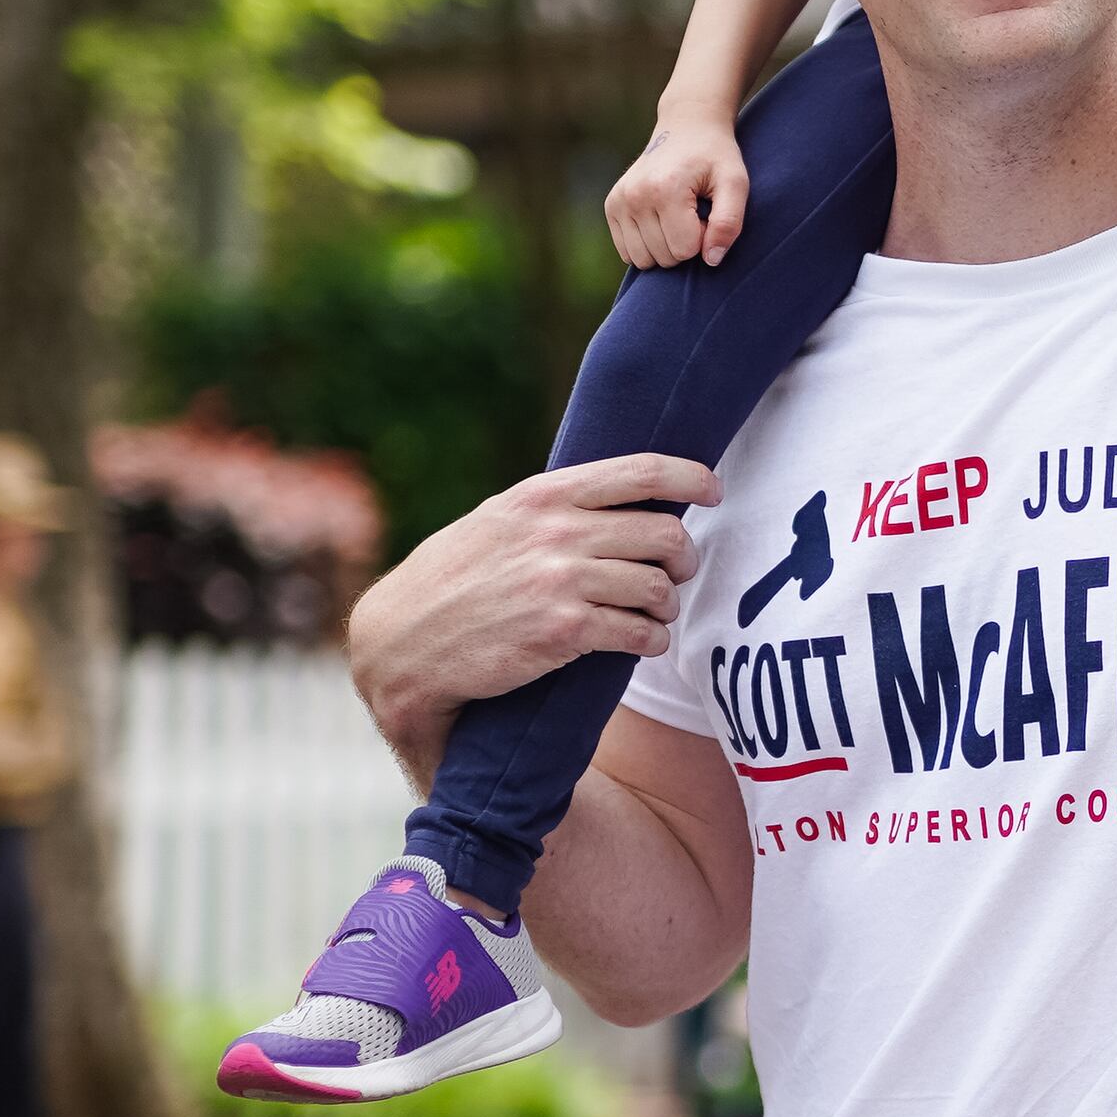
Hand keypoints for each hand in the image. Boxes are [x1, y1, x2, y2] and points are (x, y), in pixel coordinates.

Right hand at [348, 456, 719, 779]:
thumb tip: (614, 495)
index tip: (714, 490)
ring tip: (656, 614)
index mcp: (542, 496)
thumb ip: (551, 507)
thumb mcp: (496, 522)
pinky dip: (651, 640)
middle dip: (684, 558)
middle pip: (664, 534)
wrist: (402, 644)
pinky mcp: (563, 632)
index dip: (690, 478)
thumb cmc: (451, 581)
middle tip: (680, 573)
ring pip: (659, 587)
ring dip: (667, 605)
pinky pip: (639, 632)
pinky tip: (642, 642)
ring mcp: (560, 581)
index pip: (641, 472)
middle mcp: (556, 532)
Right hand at [606, 109, 747, 269]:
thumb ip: (728, 222)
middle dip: (685, 244)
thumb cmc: (715, 157)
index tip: (707, 214)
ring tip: (677, 218)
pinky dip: (647, 245)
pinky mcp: (611, 206)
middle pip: (664, 258)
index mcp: (665, 189)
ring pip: (643, 260)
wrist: (687, 127)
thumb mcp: (735, 183)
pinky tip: (660, 221)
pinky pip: (628, 252)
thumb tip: (711, 260)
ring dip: (665, 248)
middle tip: (693, 213)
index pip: (685, 250)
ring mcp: (619, 201)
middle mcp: (635, 195)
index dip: (704, 237)